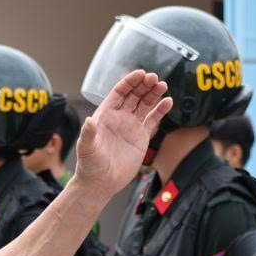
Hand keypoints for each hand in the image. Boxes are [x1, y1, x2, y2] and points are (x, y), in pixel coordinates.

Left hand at [73, 70, 172, 196]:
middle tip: (154, 78)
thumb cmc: (90, 164)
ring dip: (154, 94)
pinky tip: (168, 102)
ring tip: (163, 86)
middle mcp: (120, 117)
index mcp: (106, 114)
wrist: (101, 182)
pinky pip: (153, 120)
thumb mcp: (86, 148)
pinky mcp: (142, 137)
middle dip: (144, 85)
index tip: (140, 74)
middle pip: (134, 95)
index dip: (130, 82)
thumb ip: (88, 134)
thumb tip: (89, 121)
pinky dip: (161, 110)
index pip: (119, 92)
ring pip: (145, 104)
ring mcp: (131, 126)